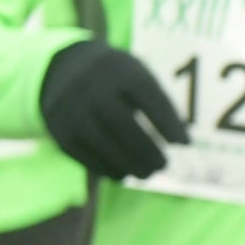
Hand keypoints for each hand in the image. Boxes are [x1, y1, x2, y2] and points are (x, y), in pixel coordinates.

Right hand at [39, 40, 189, 180]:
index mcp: (120, 71)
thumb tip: (183, 143)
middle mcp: (93, 88)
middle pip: (123, 124)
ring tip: (147, 174)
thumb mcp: (138, 76)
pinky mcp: (60, 130)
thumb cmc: (117, 79)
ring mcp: (72, 109)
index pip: (148, 98)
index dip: (167, 123)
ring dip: (129, 164)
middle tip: (163, 165)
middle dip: (146, 150)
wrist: (64, 69)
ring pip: (103, 143)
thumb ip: (159, 104)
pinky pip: (84, 154)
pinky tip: (122, 174)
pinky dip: (106, 168)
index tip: (183, 144)